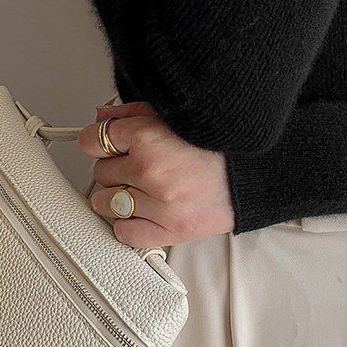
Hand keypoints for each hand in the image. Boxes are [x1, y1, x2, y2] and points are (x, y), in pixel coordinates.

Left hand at [79, 101, 234, 248]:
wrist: (254, 172)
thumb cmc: (220, 144)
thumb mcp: (173, 115)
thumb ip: (132, 114)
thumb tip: (102, 117)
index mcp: (148, 137)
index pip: (92, 141)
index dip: (100, 141)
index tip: (107, 145)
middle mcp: (150, 171)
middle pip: (101, 172)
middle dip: (117, 167)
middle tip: (140, 165)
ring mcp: (159, 204)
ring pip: (106, 203)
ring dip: (118, 196)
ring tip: (141, 189)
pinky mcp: (171, 231)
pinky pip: (125, 233)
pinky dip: (128, 225)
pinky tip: (143, 212)